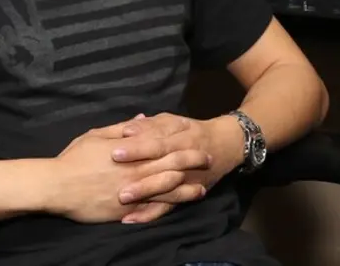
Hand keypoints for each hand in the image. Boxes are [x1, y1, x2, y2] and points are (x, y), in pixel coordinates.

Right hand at [46, 119, 210, 224]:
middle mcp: (135, 170)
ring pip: (167, 189)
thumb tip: (142, 120)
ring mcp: (133, 192)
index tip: (195, 139)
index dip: (180, 142)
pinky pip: (153, 209)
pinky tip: (179, 207)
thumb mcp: (97, 135)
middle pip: (170, 165)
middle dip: (191, 162)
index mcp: (129, 150)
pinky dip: (169, 207)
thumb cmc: (75, 158)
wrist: (58, 185)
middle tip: (208, 160)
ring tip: (202, 187)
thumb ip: (121, 128)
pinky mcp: (128, 210)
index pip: (161, 144)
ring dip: (186, 188)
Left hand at [110, 113, 244, 222]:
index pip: (157, 142)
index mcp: (180, 138)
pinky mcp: (185, 195)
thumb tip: (128, 130)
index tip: (115, 152)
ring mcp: (186, 181)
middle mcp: (184, 161)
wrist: (224, 146)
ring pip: (165, 190)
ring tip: (122, 200)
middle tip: (116, 182)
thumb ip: (151, 125)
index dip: (137, 148)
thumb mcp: (173, 121)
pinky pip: (168, 207)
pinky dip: (150, 214)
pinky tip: (131, 219)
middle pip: (161, 169)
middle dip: (139, 177)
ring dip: (144, 196)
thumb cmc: (190, 130)